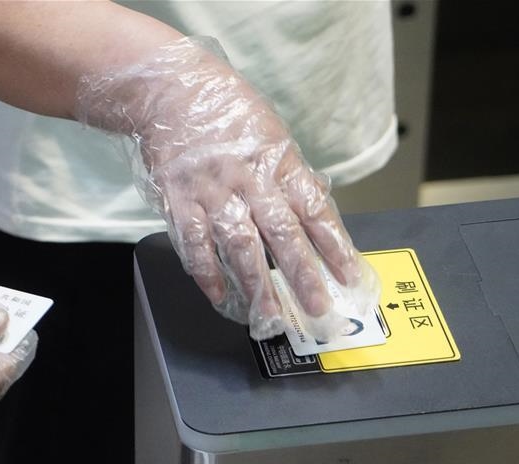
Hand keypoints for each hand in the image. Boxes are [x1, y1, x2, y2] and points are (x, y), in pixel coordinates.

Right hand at [77, 37, 378, 340]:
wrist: (168, 93)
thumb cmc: (223, 111)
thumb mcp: (269, 133)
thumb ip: (288, 173)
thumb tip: (313, 209)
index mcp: (277, 161)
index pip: (314, 210)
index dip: (334, 246)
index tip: (349, 276)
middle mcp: (248, 179)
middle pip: (281, 234)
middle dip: (302, 275)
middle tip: (318, 307)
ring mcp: (212, 193)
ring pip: (239, 246)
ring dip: (256, 285)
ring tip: (269, 316)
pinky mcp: (180, 202)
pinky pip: (195, 245)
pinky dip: (207, 274)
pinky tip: (220, 296)